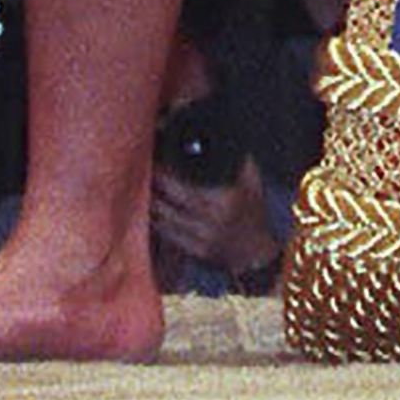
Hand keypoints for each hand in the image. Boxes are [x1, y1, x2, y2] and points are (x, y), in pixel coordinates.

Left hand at [149, 159, 279, 282]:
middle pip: (170, 205)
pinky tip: (151, 215)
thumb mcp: (255, 187)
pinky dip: (157, 225)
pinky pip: (168, 237)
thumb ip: (245, 165)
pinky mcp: (194, 252)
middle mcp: (211, 220)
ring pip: (165, 222)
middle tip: (143, 178)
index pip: (185, 189)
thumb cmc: (254, 216)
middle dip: (154, 191)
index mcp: (225, 200)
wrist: (255, 254)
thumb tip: (233, 144)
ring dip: (151, 208)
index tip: (156, 166)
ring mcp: (202, 238)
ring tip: (143, 194)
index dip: (166, 179)